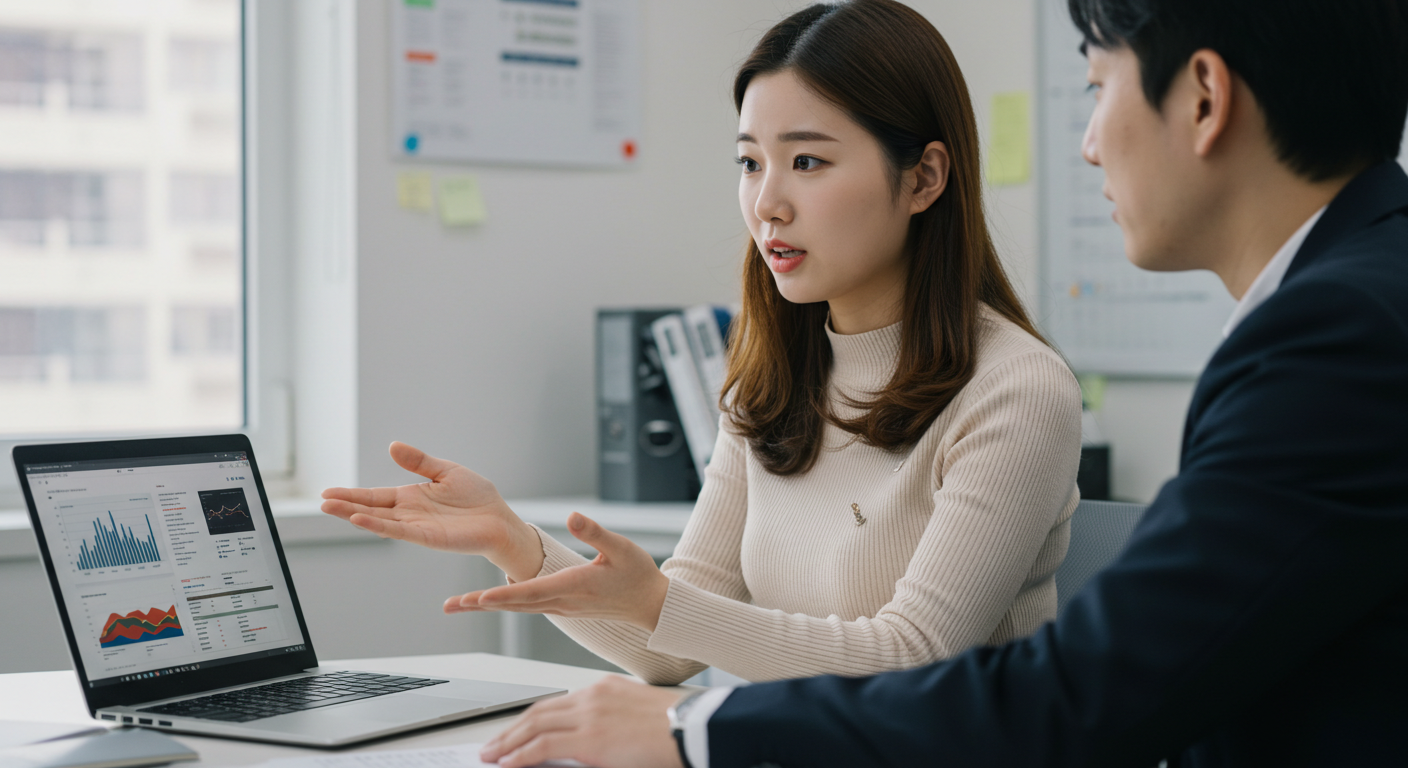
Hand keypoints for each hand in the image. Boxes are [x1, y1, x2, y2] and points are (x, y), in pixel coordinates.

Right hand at [320, 442, 543, 581]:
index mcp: (411, 497)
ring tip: (331, 509)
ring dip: (355, 515)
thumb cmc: (477, 497)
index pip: (374, 495)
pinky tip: (360, 520)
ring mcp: (416, 526)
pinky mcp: (428, 537)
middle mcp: (409, 513)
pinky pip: (399, 531)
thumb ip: (419, 461)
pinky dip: (379, 525)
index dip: (351, 494)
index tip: (326, 492)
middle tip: (321, 501)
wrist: (499, 519)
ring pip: (379, 521)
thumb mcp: (445, 471)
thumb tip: (392, 445)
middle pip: (370, 508)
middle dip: (345, 505)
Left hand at [444, 512, 669, 630]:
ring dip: (487, 606)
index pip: (531, 592)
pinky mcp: (563, 607)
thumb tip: (572, 515)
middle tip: (450, 605)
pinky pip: (527, 608)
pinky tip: (489, 601)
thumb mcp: (621, 547)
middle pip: (514, 605)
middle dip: (481, 604)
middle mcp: (562, 601)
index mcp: (573, 586)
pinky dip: (505, 604)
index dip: (504, 594)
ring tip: (459, 604)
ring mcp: (561, 608)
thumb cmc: (638, 575)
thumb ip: (595, 532)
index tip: (479, 596)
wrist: (651, 604)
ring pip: (517, 608)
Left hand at [481, 676, 684, 767]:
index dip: (531, 719)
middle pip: (539, 711)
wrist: (694, 729)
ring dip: (508, 742)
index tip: (517, 730)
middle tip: (493, 743)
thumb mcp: (637, 714)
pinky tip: (508, 762)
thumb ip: (609, 722)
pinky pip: (543, 744)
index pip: (556, 703)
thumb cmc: (677, 727)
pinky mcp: (590, 737)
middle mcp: (592, 696)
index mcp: (604, 689)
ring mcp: (589, 715)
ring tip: (492, 754)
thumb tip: (590, 741)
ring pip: (534, 725)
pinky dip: (521, 753)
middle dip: (512, 729)